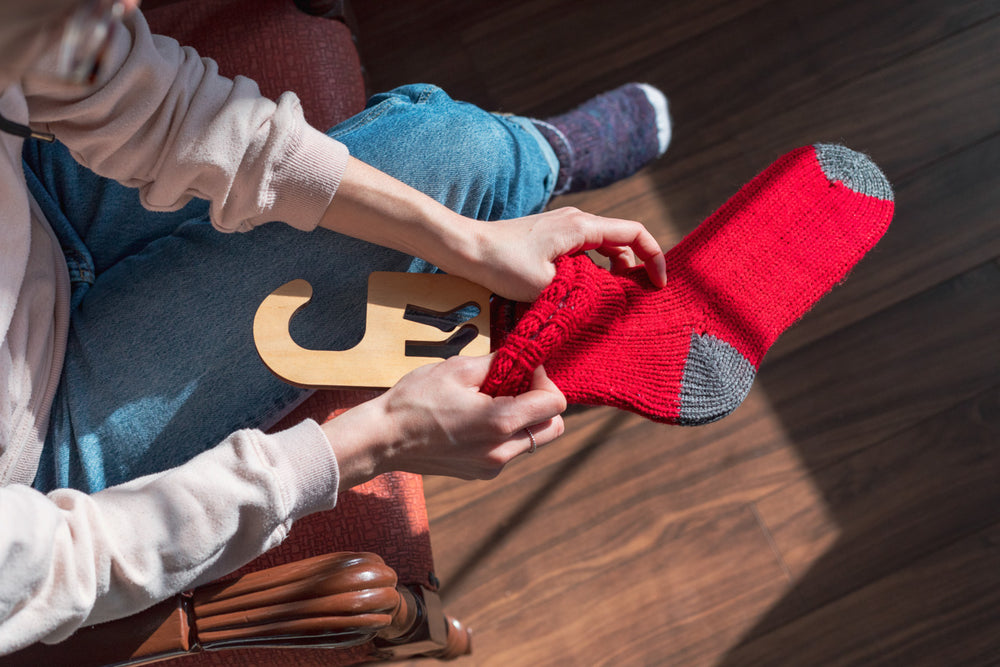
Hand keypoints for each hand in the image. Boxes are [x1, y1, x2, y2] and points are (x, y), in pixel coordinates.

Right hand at [323, 355, 566, 486]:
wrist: (382, 439)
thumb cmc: (415, 400)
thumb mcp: (457, 369)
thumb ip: (499, 363)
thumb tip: (522, 358)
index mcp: (501, 423)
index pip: (555, 404)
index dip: (545, 380)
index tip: (523, 369)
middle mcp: (503, 451)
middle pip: (553, 428)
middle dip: (542, 403)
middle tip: (515, 385)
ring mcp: (492, 467)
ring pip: (532, 441)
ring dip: (523, 419)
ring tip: (491, 401)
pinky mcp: (481, 473)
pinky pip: (509, 451)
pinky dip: (504, 434)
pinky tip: (475, 420)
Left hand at [465, 207, 667, 301]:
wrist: (467, 248)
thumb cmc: (503, 264)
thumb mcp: (549, 285)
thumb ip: (586, 291)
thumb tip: (612, 300)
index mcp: (582, 227)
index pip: (636, 233)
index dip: (654, 257)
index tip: (658, 284)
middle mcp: (577, 221)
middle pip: (622, 243)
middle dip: (635, 269)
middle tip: (636, 300)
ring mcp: (563, 227)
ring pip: (602, 249)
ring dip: (613, 273)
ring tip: (612, 301)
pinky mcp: (551, 238)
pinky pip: (585, 252)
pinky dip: (594, 271)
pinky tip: (585, 293)